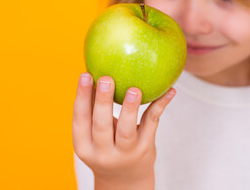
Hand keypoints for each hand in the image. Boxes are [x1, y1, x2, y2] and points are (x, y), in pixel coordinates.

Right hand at [72, 72, 175, 188]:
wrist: (125, 180)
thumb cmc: (107, 147)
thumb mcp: (94, 135)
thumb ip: (94, 110)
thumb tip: (96, 71)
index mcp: (84, 146)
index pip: (80, 120)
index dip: (81, 97)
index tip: (85, 75)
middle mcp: (103, 153)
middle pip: (101, 126)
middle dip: (103, 102)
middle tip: (105, 79)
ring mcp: (125, 153)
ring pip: (127, 130)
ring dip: (130, 109)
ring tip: (134, 89)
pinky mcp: (145, 149)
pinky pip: (151, 124)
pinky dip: (160, 106)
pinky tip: (169, 91)